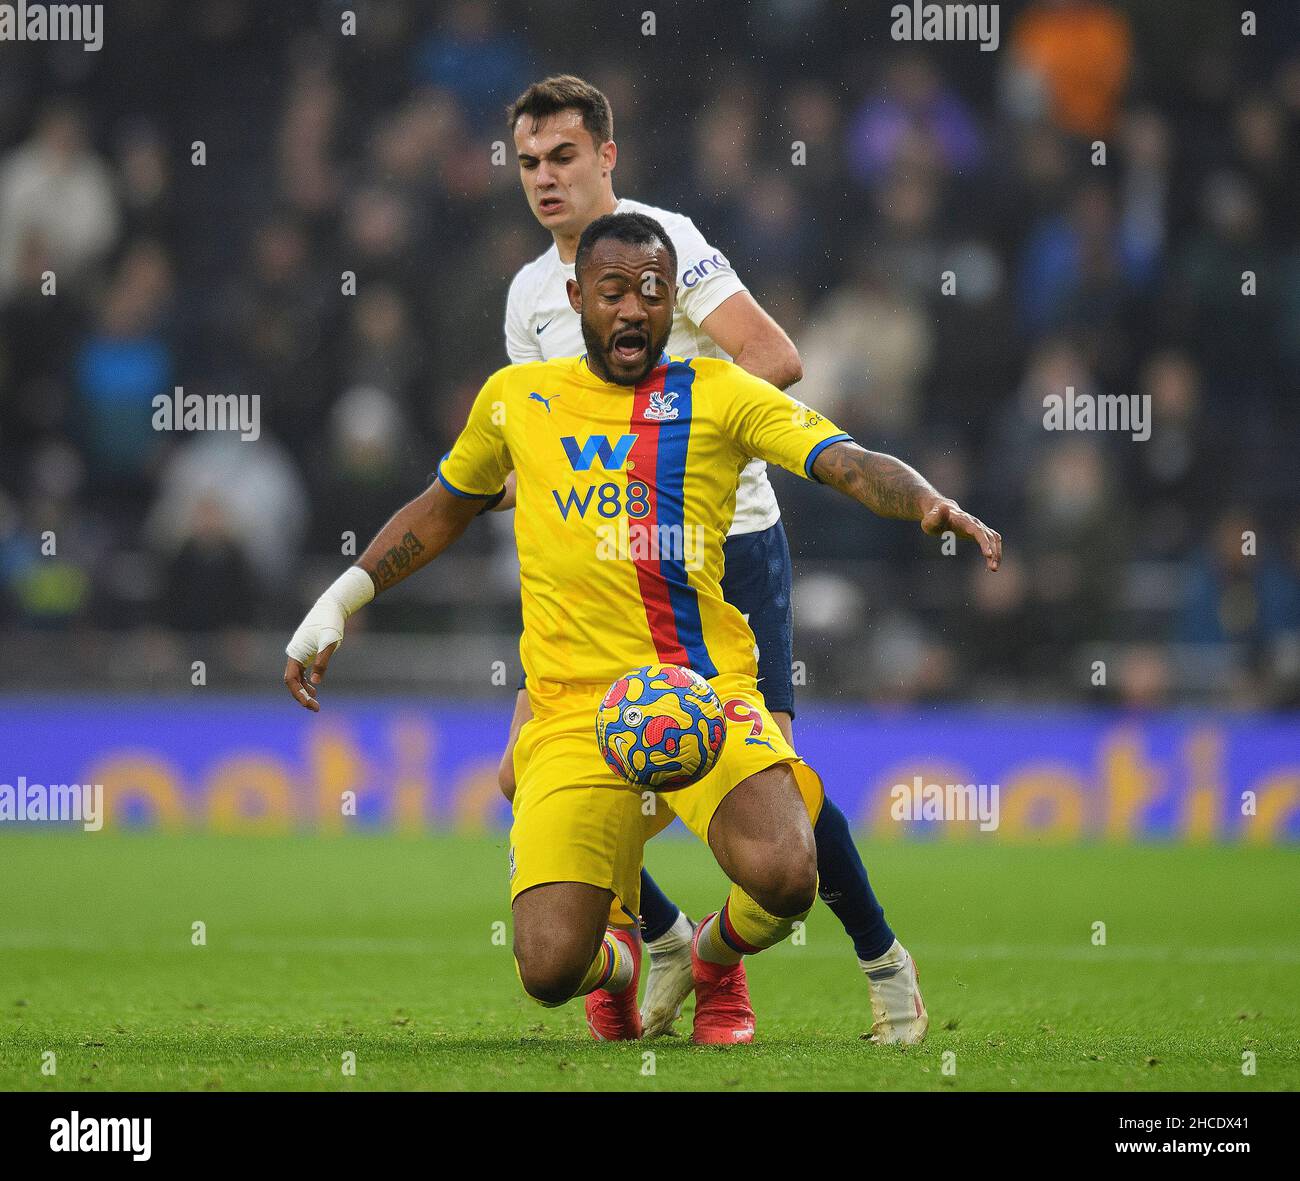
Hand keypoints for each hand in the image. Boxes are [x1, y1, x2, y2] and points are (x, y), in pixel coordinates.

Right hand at [283, 597, 345, 711]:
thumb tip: (315, 683)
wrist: (332, 608)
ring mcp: (300, 653)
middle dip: (301, 696)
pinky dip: (307, 682)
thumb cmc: (330, 623)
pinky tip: (314, 689)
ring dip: (304, 690)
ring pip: (296, 677)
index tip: (309, 704)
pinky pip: (301, 671)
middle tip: (315, 708)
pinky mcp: (306, 652)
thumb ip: (322, 662)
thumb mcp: (329, 643)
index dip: (298, 693)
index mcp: (296, 653)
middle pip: (292, 681)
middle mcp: (294, 654)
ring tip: (315, 702)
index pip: (291, 679)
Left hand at [920, 498, 1001, 571]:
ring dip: (997, 553)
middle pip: (989, 536)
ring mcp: (979, 527)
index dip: (984, 542)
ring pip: (994, 539)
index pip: (977, 531)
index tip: (988, 555)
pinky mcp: (980, 532)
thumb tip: (944, 507)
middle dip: (994, 551)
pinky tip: (992, 564)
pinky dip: (996, 552)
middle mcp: (975, 523)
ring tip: (994, 569)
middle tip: (993, 568)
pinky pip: (993, 541)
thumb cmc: (933, 518)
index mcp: (964, 521)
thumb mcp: (931, 520)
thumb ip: (937, 516)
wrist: (940, 511)